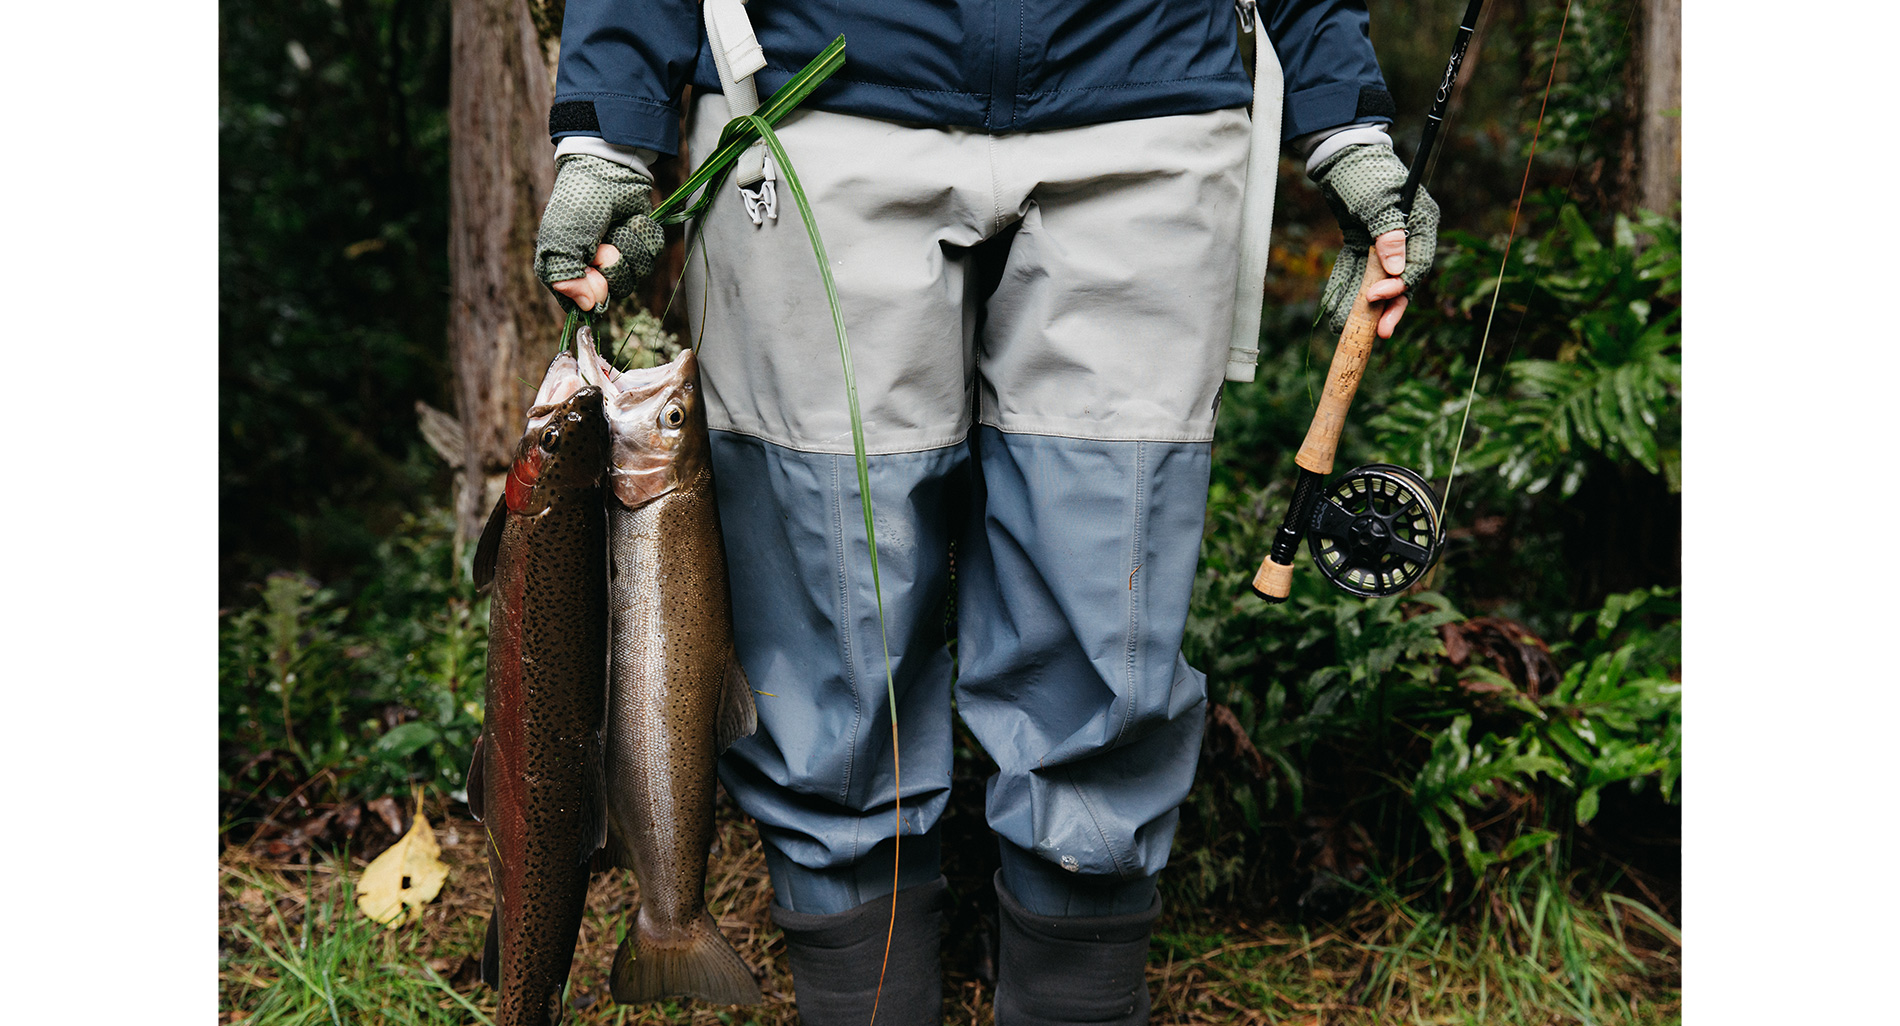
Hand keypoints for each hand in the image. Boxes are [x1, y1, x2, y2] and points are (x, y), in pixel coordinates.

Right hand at [534, 154, 666, 312]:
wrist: (605, 169)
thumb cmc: (577, 205)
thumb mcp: (561, 243)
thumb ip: (568, 280)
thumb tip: (588, 307)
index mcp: (569, 271)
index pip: (584, 304)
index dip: (592, 291)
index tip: (592, 270)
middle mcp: (595, 269)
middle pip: (616, 292)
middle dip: (613, 265)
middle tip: (603, 243)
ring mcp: (620, 256)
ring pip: (637, 275)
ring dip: (628, 247)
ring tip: (616, 227)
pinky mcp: (641, 243)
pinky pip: (652, 255)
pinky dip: (643, 236)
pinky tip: (631, 220)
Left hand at [1312, 143, 1439, 337]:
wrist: (1338, 154)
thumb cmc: (1363, 173)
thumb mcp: (1376, 202)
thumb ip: (1389, 235)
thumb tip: (1399, 269)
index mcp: (1420, 222)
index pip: (1417, 264)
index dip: (1399, 285)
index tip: (1377, 298)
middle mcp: (1406, 234)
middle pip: (1401, 279)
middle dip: (1388, 306)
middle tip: (1378, 333)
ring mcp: (1383, 239)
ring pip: (1378, 279)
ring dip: (1365, 304)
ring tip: (1350, 329)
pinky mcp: (1362, 240)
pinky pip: (1357, 270)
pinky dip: (1348, 288)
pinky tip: (1338, 310)